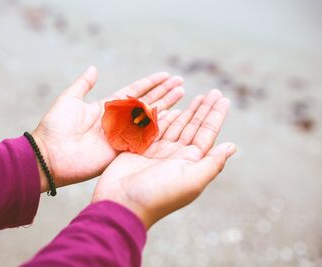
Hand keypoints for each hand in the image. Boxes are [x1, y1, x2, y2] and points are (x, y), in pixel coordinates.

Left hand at [32, 66, 184, 190]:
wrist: (49, 155)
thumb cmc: (55, 127)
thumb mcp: (69, 99)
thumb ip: (83, 84)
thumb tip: (94, 68)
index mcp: (107, 107)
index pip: (134, 92)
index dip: (150, 83)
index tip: (165, 75)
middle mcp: (118, 120)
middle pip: (146, 103)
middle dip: (164, 92)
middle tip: (181, 83)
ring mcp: (122, 135)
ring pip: (149, 117)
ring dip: (166, 105)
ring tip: (181, 93)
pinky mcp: (122, 150)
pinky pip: (144, 137)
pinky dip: (159, 127)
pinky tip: (175, 117)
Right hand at [92, 89, 235, 228]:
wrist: (122, 203)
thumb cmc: (158, 193)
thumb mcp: (191, 179)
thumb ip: (212, 162)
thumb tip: (232, 147)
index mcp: (191, 162)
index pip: (207, 133)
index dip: (215, 115)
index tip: (223, 98)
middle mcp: (177, 156)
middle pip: (194, 127)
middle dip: (203, 109)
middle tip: (213, 92)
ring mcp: (158, 152)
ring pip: (176, 126)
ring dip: (186, 111)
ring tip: (196, 96)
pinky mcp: (140, 149)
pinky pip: (155, 129)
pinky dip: (163, 118)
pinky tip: (172, 109)